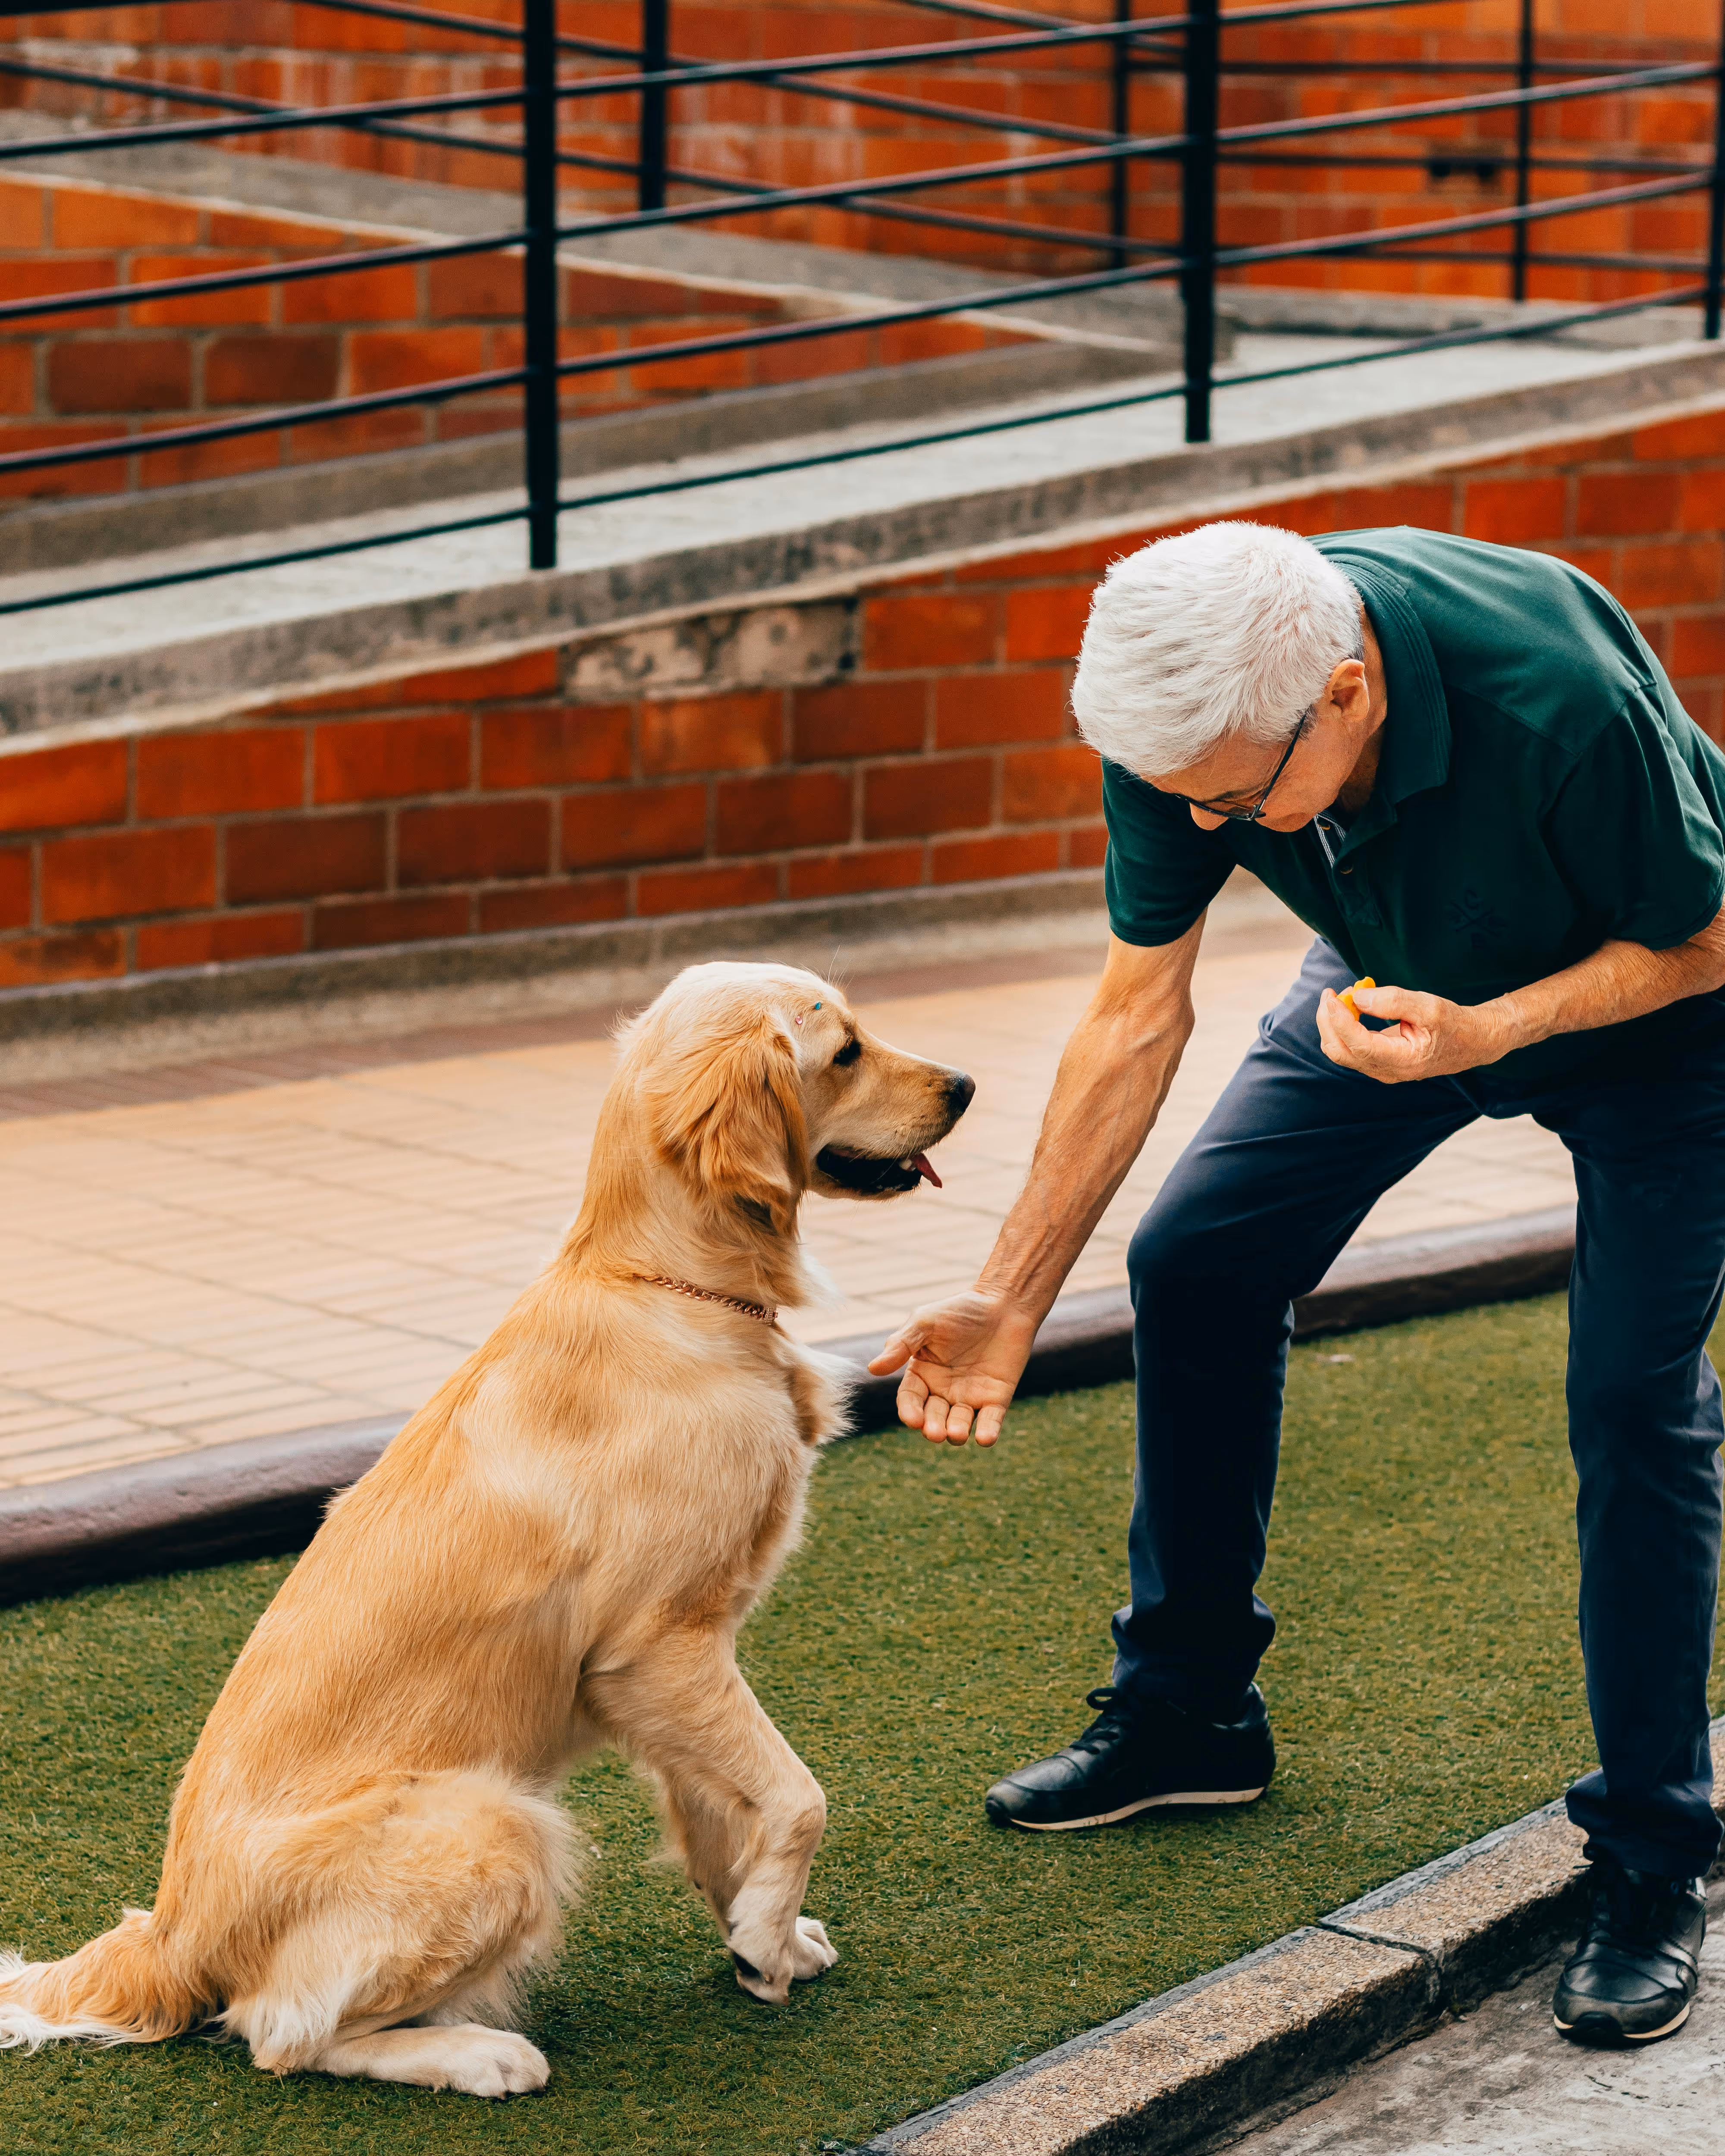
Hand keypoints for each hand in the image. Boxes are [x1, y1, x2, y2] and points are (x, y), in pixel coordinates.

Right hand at [867, 1289, 1040, 1446]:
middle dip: (932, 1427)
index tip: (913, 1419)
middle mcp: (943, 1390)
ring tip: (955, 1434)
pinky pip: (990, 1420)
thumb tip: (872, 1368)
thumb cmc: (959, 1310)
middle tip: (934, 1432)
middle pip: (933, 1416)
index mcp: (922, 1373)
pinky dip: (987, 1432)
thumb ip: (901, 1345)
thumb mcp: (925, 1322)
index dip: (910, 1411)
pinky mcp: (996, 1398)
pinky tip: (985, 1438)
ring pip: (959, 1423)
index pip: (910, 1399)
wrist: (1003, 1302)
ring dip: (956, 1432)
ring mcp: (970, 1396)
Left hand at [1315, 981, 1511, 1082]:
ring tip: (1345, 996)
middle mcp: (1386, 1071)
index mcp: (1401, 1061)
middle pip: (1339, 1051)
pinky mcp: (1378, 1061)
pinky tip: (1353, 1006)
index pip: (1357, 1044)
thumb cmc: (1453, 1023)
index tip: (1331, 995)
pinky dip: (1343, 1026)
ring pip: (1340, 1050)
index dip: (1339, 1019)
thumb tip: (1358, 997)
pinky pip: (1350, 1046)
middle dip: (1328, 1021)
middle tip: (1332, 992)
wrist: (1471, 1042)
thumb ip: (1393, 1001)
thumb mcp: (1429, 1007)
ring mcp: (1380, 1068)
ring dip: (1334, 1022)